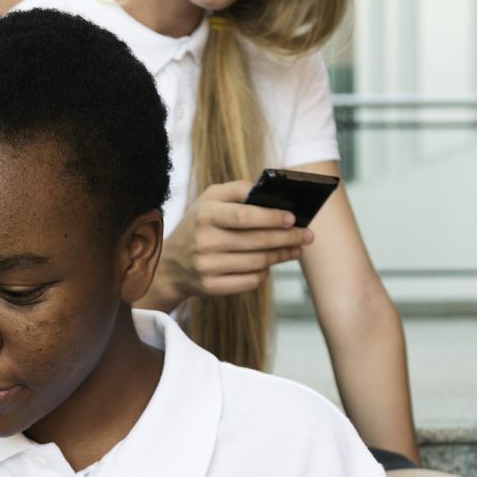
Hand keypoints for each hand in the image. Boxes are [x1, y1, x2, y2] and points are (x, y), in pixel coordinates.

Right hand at [158, 180, 313, 302]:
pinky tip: (270, 265)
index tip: (293, 218)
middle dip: (286, 238)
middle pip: (255, 241)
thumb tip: (271, 193)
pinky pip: (248, 281)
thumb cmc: (198, 225)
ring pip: (256, 263)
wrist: (169, 263)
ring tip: (297, 249)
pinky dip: (263, 273)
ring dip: (281, 256)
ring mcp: (206, 267)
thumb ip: (237, 190)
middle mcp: (204, 241)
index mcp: (205, 214)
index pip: (244, 216)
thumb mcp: (209, 200)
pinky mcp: (210, 287)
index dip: (271, 218)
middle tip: (307, 235)